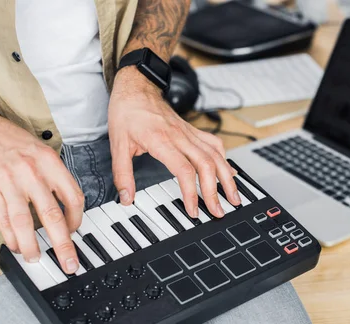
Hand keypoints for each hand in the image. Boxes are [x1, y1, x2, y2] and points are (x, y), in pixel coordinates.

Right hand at [0, 111, 83, 272]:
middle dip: (63, 244)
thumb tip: (68, 208)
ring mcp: (10, 183)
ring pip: (25, 223)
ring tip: (36, 258)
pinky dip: (11, 237)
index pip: (73, 197)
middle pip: (52, 216)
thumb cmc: (13, 142)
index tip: (74, 230)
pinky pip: (4, 220)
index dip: (76, 219)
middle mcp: (32, 173)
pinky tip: (17, 246)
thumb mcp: (42, 152)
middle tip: (69, 262)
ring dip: (32, 246)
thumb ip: (55, 177)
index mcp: (50, 162)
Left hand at [108, 68, 240, 218]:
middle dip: (215, 191)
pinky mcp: (193, 130)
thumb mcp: (117, 145)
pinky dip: (225, 160)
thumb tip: (127, 198)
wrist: (136, 86)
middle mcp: (180, 136)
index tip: (193, 210)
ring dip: (227, 178)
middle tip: (218, 211)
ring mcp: (189, 132)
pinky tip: (229, 172)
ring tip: (233, 196)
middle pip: (207, 165)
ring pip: (216, 155)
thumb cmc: (127, 112)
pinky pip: (215, 144)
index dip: (191, 193)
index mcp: (162, 140)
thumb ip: (122, 174)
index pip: (184, 170)